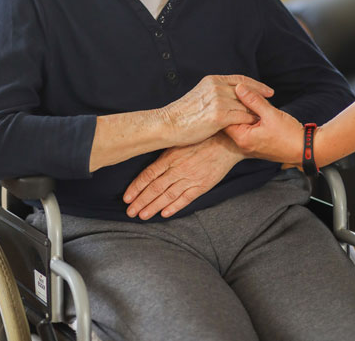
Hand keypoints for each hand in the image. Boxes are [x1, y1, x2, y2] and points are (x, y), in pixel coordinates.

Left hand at [123, 132, 243, 219]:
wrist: (227, 141)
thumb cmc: (202, 138)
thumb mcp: (180, 141)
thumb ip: (166, 154)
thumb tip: (150, 166)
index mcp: (170, 156)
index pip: (148, 175)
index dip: (136, 187)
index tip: (126, 197)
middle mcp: (178, 168)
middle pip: (154, 188)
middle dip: (140, 201)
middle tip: (129, 212)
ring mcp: (190, 178)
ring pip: (167, 196)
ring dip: (153, 207)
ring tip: (142, 215)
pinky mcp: (202, 185)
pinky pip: (185, 198)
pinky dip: (174, 207)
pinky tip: (164, 214)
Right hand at [163, 74, 273, 145]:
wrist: (167, 124)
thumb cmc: (182, 114)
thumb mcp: (199, 96)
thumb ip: (213, 93)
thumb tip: (226, 96)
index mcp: (212, 80)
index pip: (241, 79)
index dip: (257, 85)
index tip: (268, 90)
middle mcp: (217, 87)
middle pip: (247, 92)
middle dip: (260, 99)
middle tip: (271, 105)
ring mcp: (219, 101)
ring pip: (246, 105)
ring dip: (256, 113)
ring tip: (265, 119)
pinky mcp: (220, 116)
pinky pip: (243, 117)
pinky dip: (250, 122)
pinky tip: (255, 127)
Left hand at [225, 83, 303, 164]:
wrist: (306, 150)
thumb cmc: (290, 134)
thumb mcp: (271, 114)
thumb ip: (254, 100)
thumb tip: (238, 87)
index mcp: (243, 138)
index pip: (224, 119)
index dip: (226, 104)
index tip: (232, 92)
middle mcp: (243, 144)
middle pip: (230, 121)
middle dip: (234, 106)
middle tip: (239, 93)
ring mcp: (250, 145)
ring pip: (240, 123)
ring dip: (244, 111)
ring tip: (250, 99)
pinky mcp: (257, 143)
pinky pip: (248, 128)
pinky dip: (250, 118)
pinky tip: (257, 108)